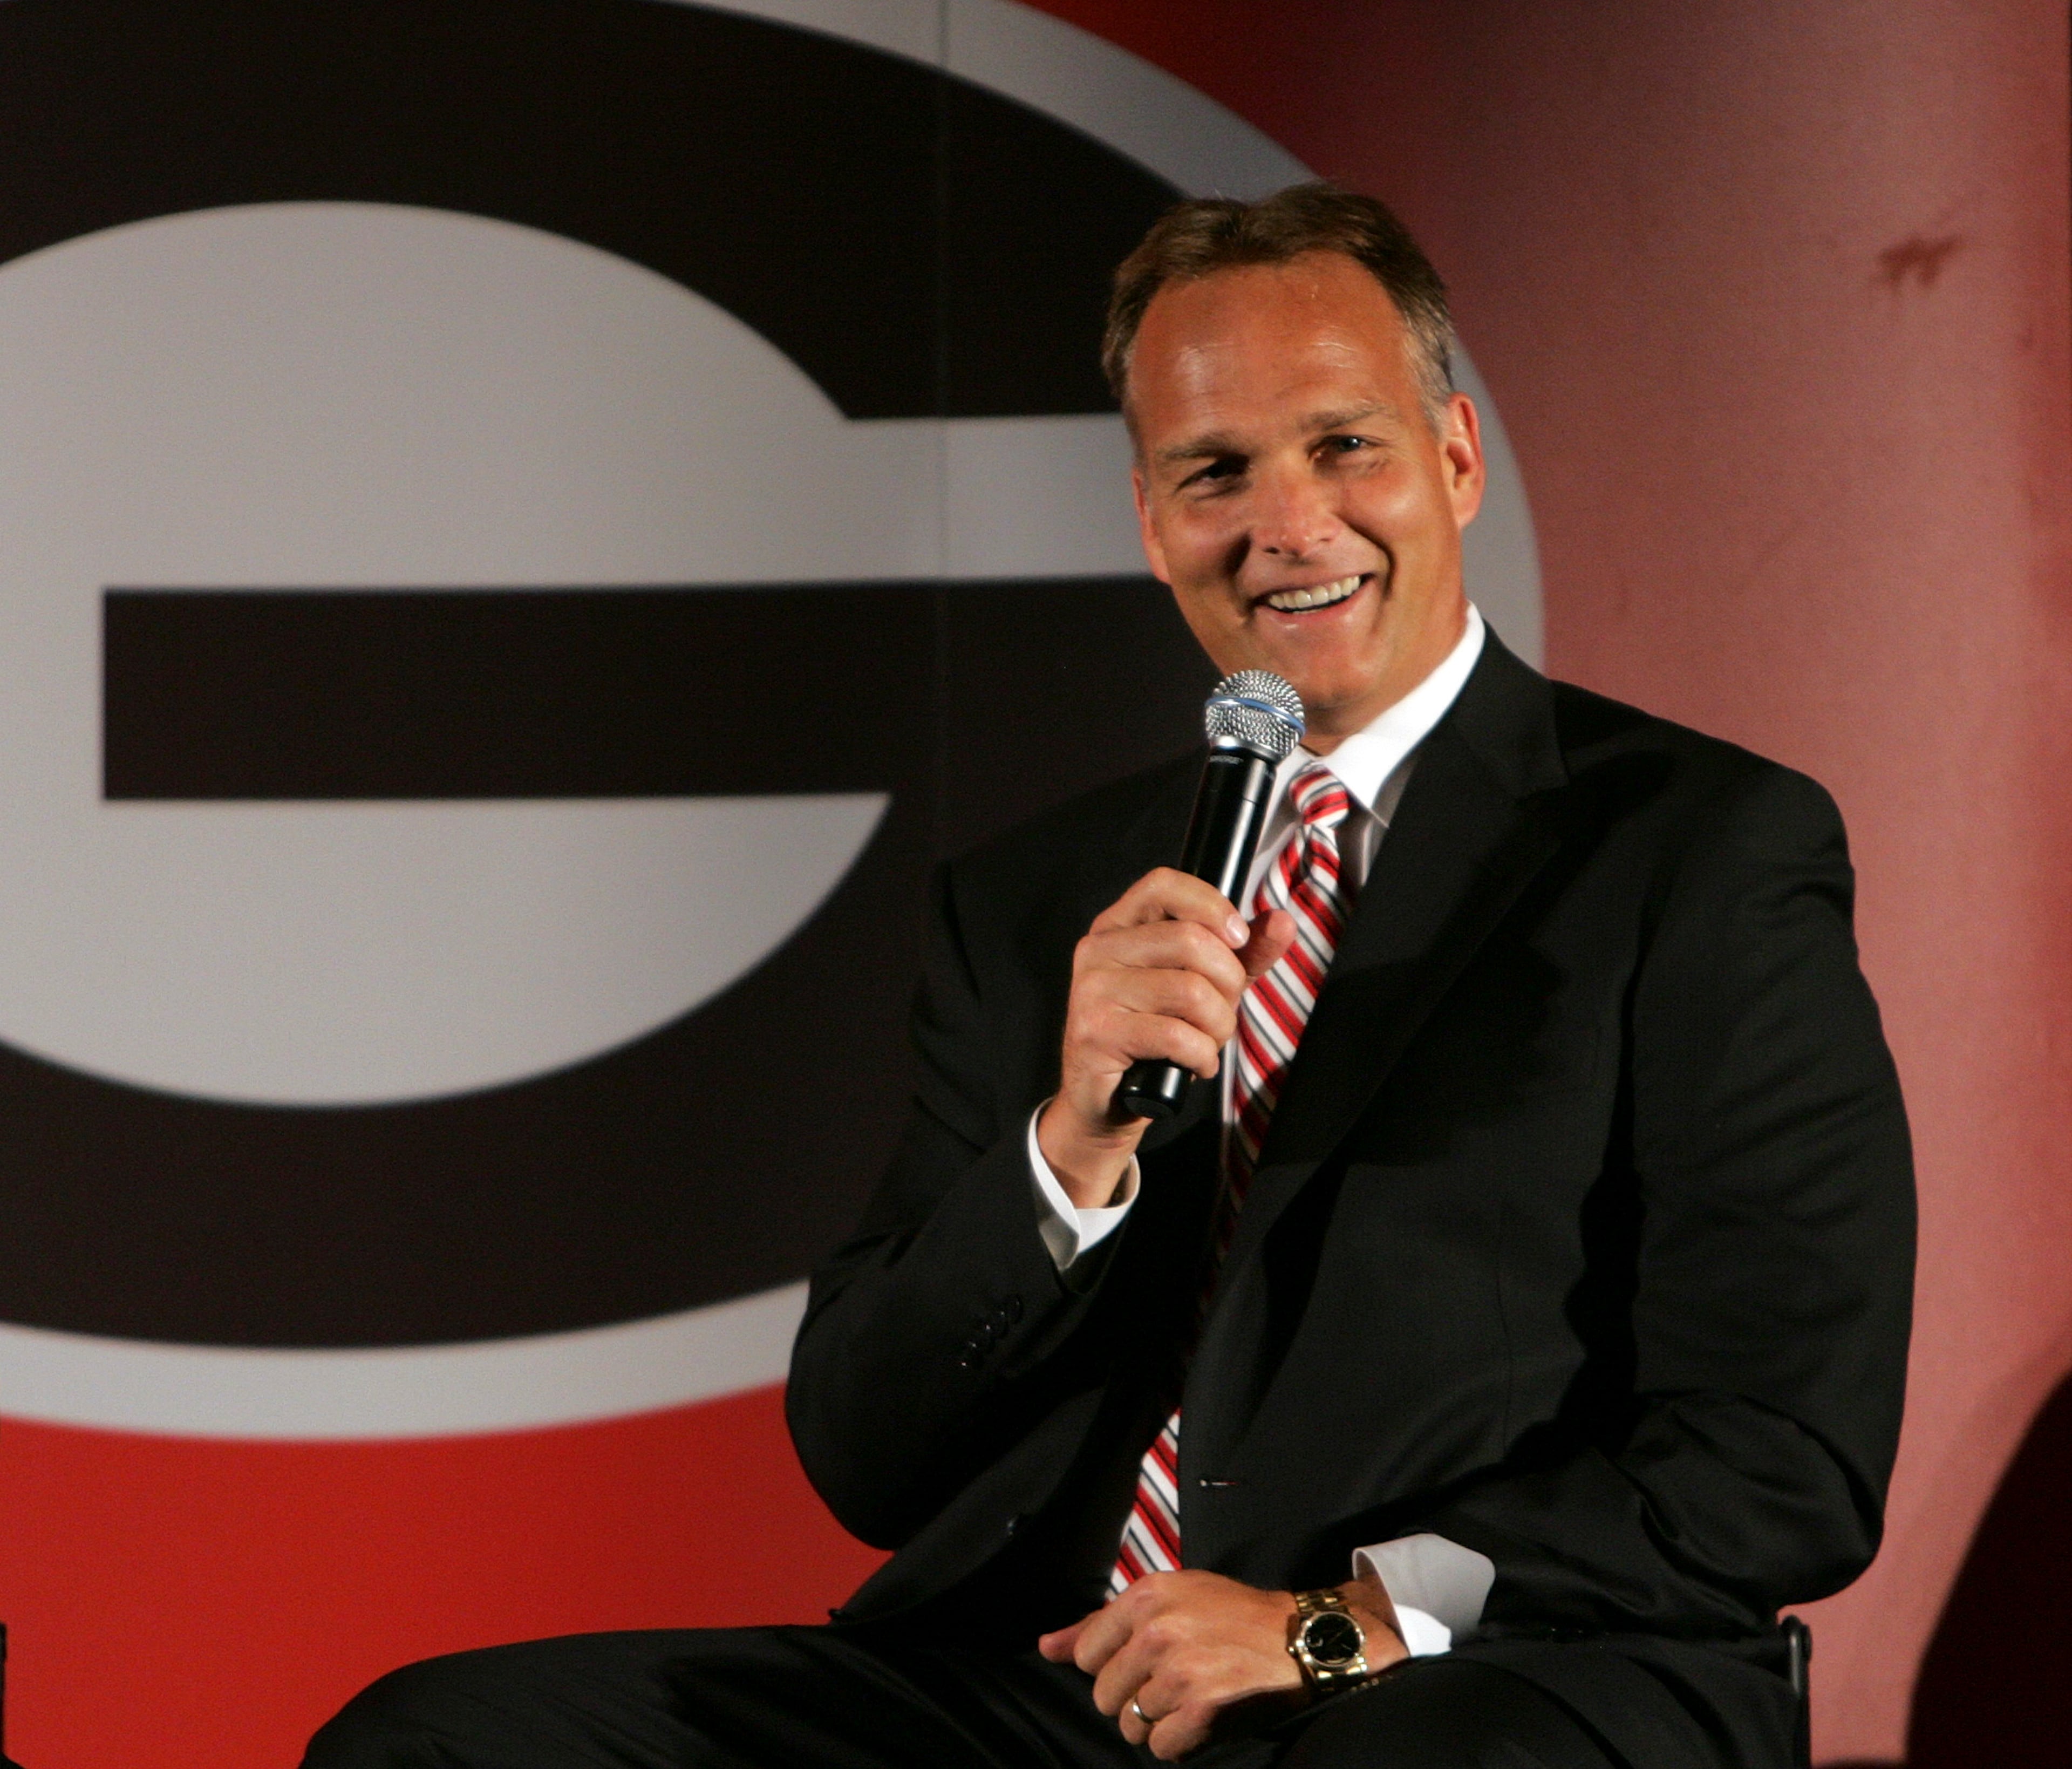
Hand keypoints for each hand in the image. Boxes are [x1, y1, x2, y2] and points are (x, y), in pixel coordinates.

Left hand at [1036, 1570, 1406, 1760]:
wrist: (1298, 1639)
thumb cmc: (1230, 1615)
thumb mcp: (1168, 1599)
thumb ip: (1102, 1625)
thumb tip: (1046, 1648)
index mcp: (1146, 1597)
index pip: (1087, 1652)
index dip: (1112, 1665)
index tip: (1143, 1662)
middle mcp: (1157, 1631)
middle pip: (1104, 1695)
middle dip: (1132, 1697)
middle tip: (1170, 1683)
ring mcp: (1179, 1671)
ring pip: (1131, 1724)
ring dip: (1157, 1721)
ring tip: (1189, 1698)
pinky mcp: (1201, 1708)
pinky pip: (1160, 1746)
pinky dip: (1179, 1741)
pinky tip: (1201, 1718)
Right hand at [1038, 869, 1294, 1208]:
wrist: (1106, 1102)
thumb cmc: (1155, 1036)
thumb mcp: (1203, 987)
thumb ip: (1242, 954)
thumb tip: (1282, 921)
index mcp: (1118, 926)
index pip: (1163, 884)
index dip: (1211, 905)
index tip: (1239, 938)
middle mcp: (1099, 949)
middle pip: (1190, 940)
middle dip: (1228, 982)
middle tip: (1224, 1010)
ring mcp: (1092, 990)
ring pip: (1190, 990)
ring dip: (1219, 1025)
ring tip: (1210, 1041)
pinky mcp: (1096, 1031)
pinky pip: (1176, 1035)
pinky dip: (1203, 1055)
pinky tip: (1198, 1063)